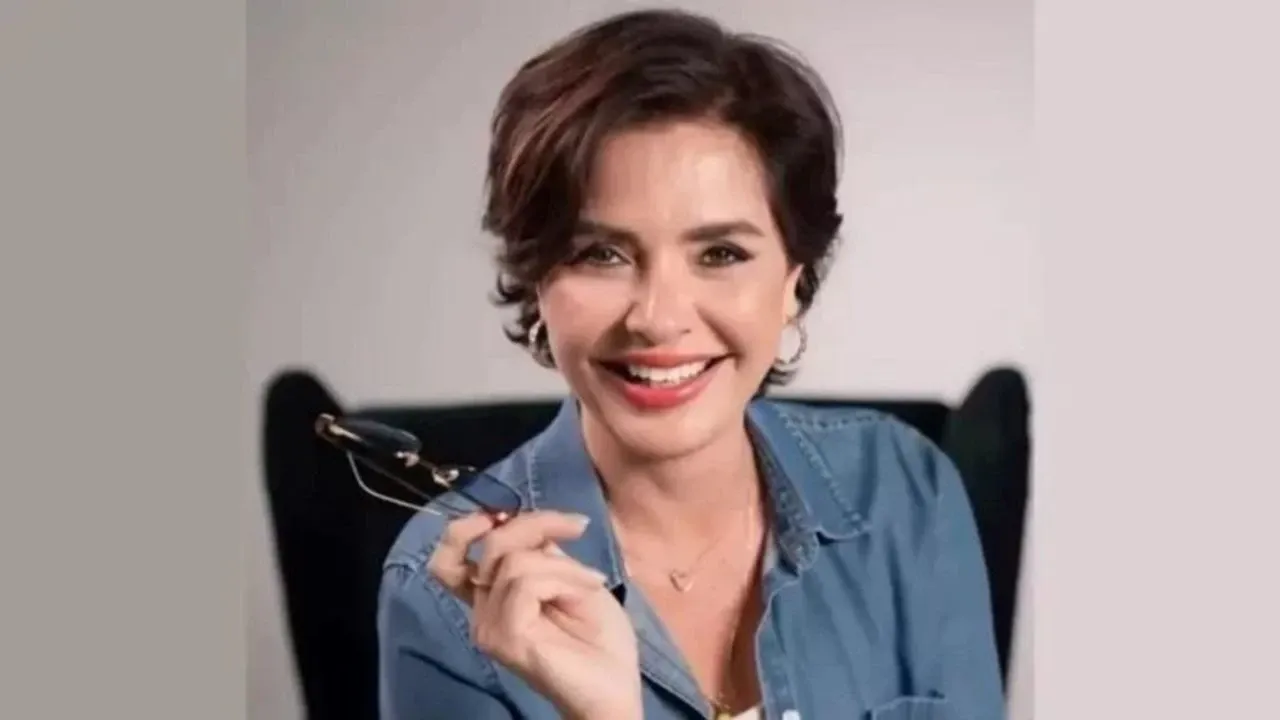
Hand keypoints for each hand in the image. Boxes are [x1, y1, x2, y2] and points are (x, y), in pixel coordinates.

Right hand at [427, 511, 642, 719]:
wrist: (615, 688)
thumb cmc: (598, 638)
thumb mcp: (571, 578)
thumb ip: (541, 553)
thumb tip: (523, 520)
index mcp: (492, 597)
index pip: (450, 557)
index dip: (468, 526)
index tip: (508, 511)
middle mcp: (482, 611)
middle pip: (487, 544)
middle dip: (535, 523)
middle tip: (576, 526)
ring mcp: (490, 626)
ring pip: (514, 562)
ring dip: (564, 562)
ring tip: (592, 581)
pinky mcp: (505, 636)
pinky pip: (526, 583)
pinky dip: (565, 577)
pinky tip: (591, 588)